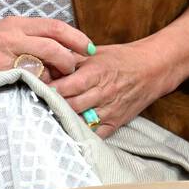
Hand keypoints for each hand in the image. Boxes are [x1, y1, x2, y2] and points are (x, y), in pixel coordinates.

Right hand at [0, 16, 92, 80]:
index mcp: (16, 24)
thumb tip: (58, 51)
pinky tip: (37, 91)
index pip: (55, 27)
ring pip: (42, 67)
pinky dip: (36, 87)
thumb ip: (29, 38)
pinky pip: (25, 81)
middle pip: (53, 46)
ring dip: (53, 78)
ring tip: (54, 84)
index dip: (75, 37)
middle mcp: (12, 36)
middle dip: (69, 60)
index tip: (89, 47)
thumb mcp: (4, 34)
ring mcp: (4, 55)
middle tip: (74, 70)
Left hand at [49, 41, 166, 139]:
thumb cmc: (121, 59)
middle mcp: (103, 93)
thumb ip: (71, 61)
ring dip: (63, 120)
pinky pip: (94, 134)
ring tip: (48, 118)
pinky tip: (68, 129)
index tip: (36, 90)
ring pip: (79, 121)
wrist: (152, 69)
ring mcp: (109, 110)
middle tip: (38, 105)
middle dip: (52, 106)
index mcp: (97, 73)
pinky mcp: (115, 123)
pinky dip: (80, 133)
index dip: (49, 90)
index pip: (66, 86)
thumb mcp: (95, 54)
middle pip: (70, 105)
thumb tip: (46, 66)